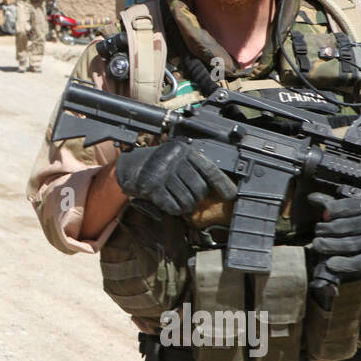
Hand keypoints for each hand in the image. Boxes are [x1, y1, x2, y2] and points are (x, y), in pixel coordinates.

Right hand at [114, 139, 237, 215]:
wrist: (130, 166)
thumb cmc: (160, 165)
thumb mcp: (179, 160)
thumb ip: (196, 170)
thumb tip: (219, 189)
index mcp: (184, 150)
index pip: (210, 169)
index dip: (223, 184)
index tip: (230, 195)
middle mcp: (174, 158)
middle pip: (199, 188)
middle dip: (197, 198)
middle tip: (191, 198)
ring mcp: (162, 172)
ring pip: (187, 200)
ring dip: (185, 206)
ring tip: (179, 202)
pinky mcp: (151, 186)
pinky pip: (172, 206)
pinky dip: (173, 209)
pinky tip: (170, 205)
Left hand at [307, 192, 360, 275]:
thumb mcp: (357, 204)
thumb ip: (334, 203)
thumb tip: (311, 197)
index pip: (347, 207)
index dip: (332, 210)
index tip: (324, 214)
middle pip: (344, 227)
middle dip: (326, 230)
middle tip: (317, 232)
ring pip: (350, 245)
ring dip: (330, 245)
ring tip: (317, 244)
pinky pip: (360, 262)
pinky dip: (345, 264)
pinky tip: (330, 263)